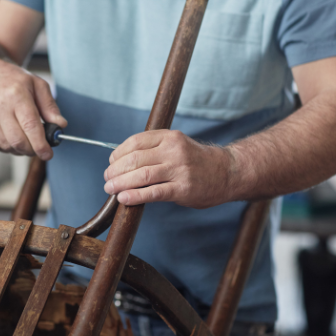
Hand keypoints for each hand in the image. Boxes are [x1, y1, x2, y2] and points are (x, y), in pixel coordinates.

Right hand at [0, 57, 66, 159]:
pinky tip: (12, 135)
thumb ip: (50, 107)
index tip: (48, 154)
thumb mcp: (38, 85)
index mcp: (16, 95)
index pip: (30, 127)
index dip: (41, 145)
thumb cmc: (14, 80)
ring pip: (7, 146)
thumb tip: (60, 126)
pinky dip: (8, 146)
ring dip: (20, 149)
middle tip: (40, 148)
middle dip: (32, 150)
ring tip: (26, 138)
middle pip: (18, 141)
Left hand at [103, 130, 232, 207]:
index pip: (135, 142)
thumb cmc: (196, 161)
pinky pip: (153, 192)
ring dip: (120, 183)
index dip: (118, 153)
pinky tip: (124, 199)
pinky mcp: (183, 189)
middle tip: (107, 179)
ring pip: (141, 175)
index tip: (111, 163)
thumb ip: (154, 149)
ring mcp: (179, 170)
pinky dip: (135, 196)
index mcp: (169, 137)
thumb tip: (122, 162)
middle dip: (115, 170)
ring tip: (110, 189)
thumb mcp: (177, 145)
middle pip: (135, 159)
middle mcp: (174, 150)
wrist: (227, 172)